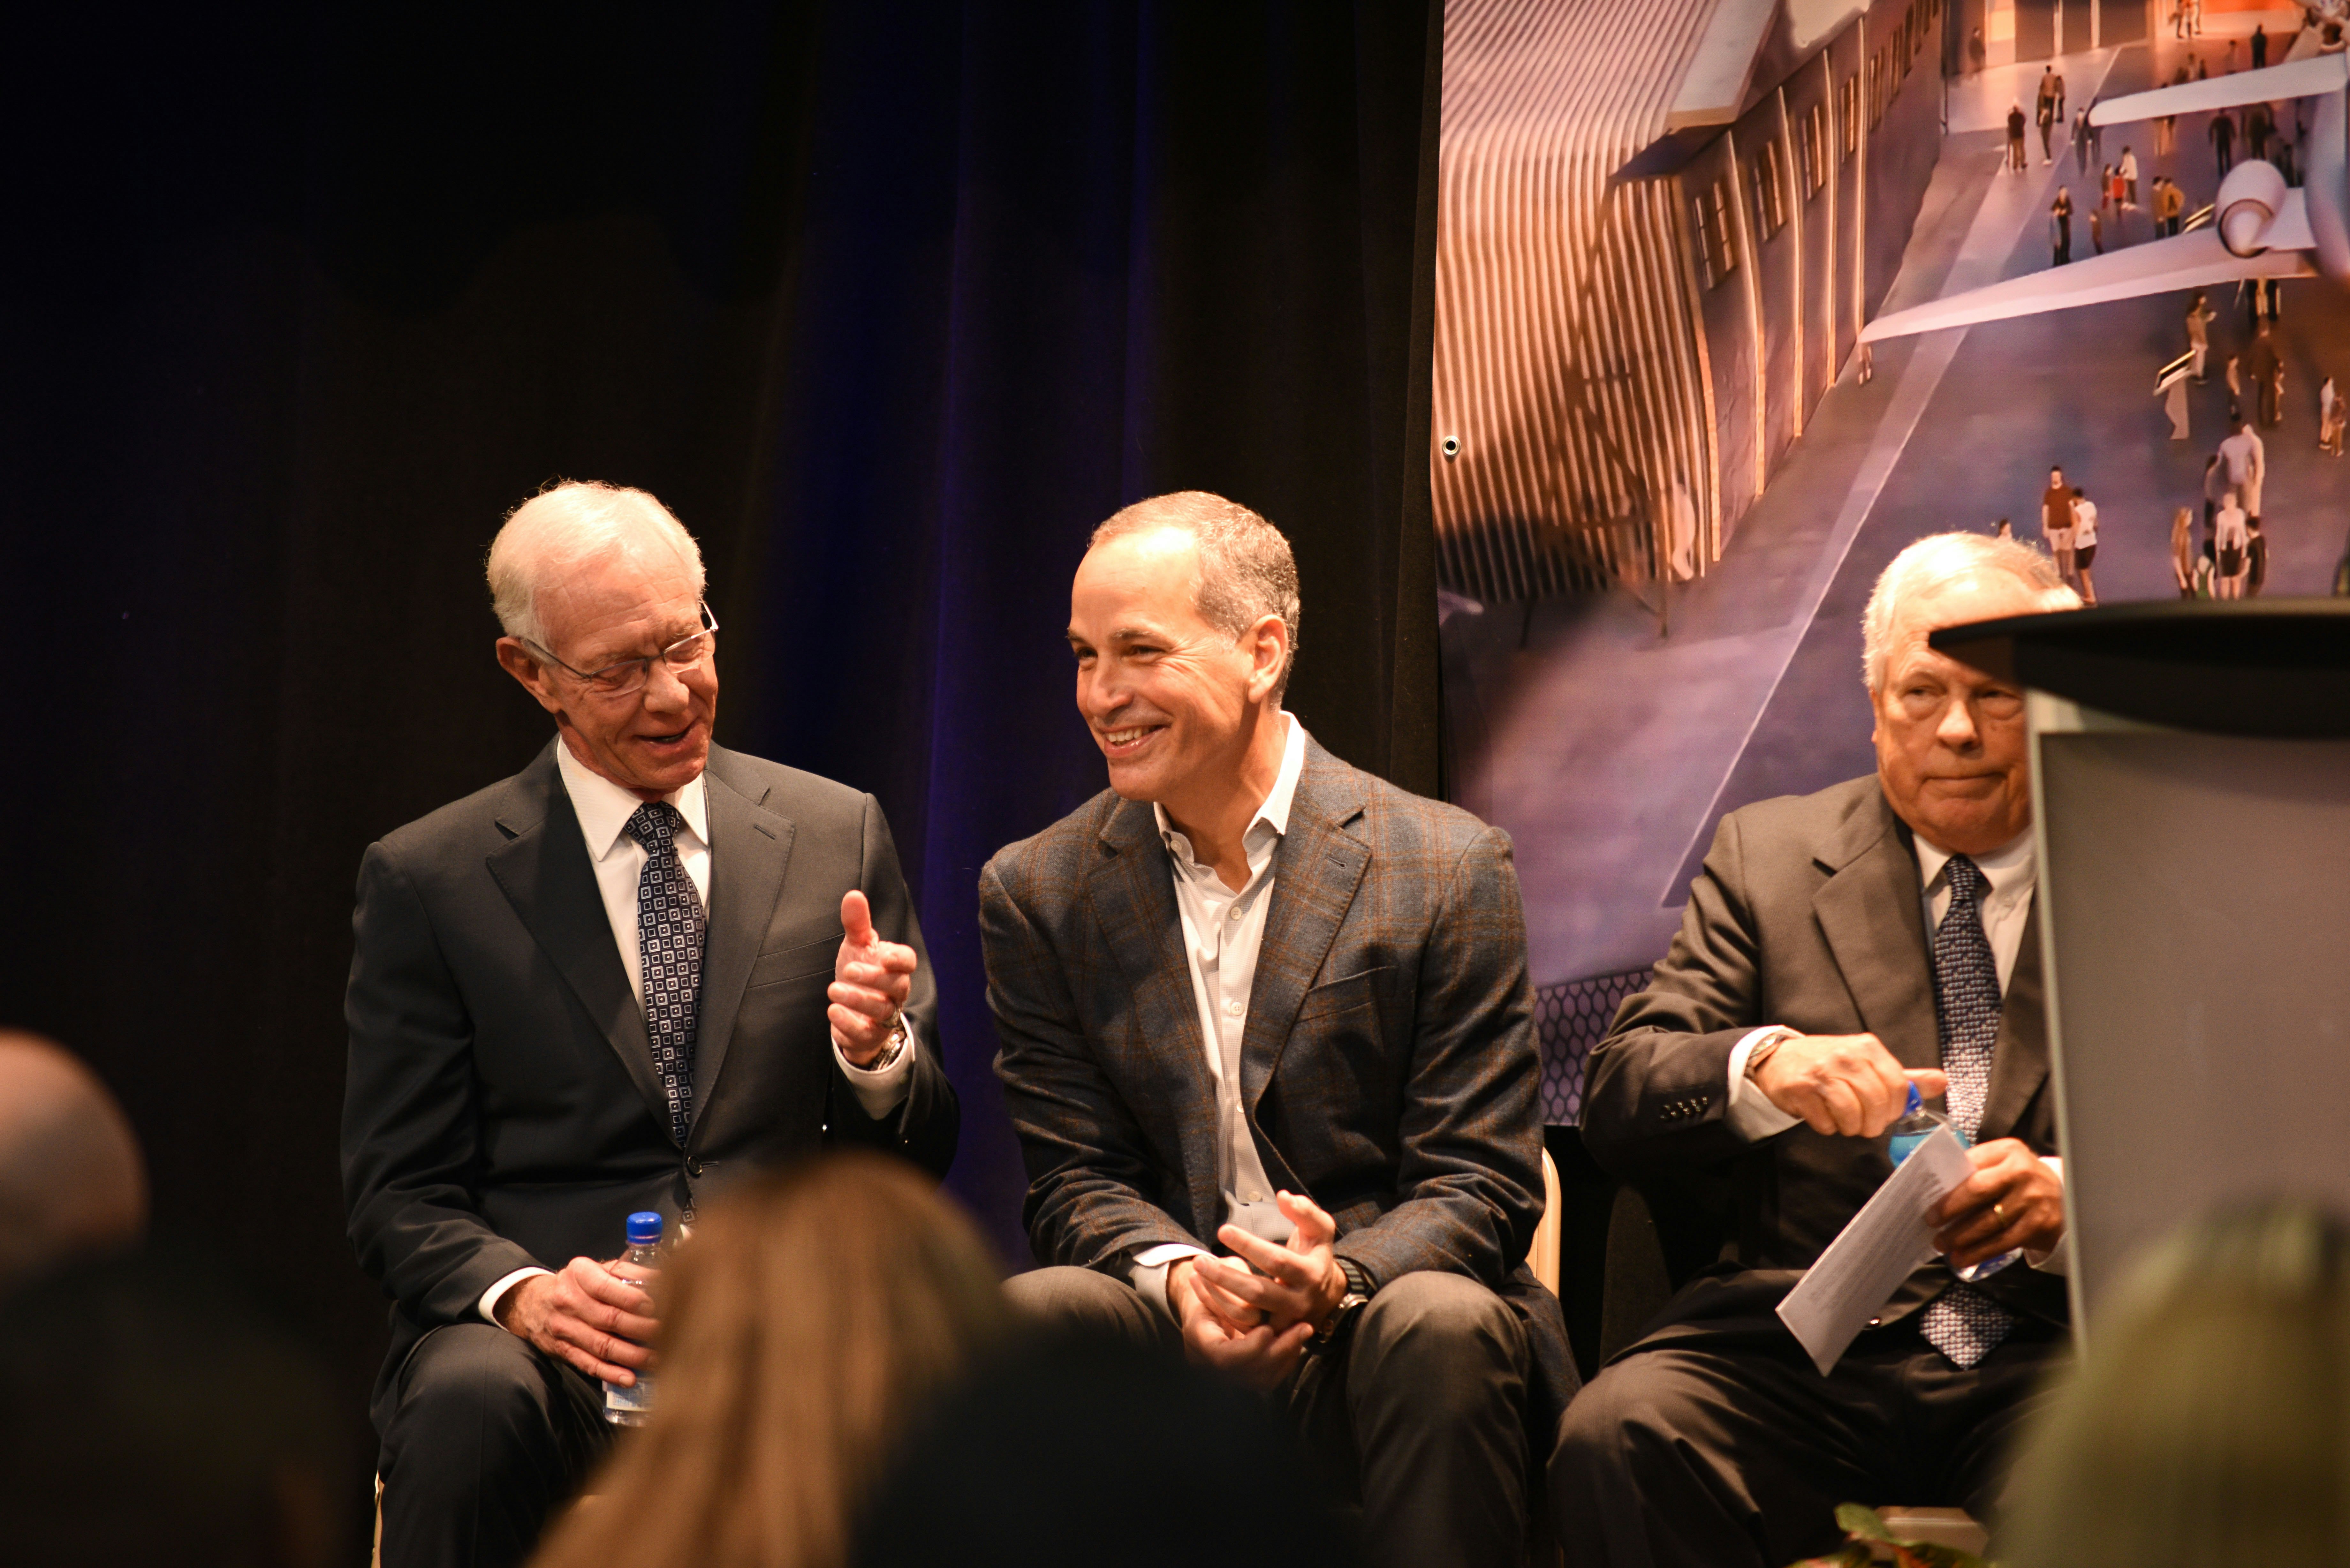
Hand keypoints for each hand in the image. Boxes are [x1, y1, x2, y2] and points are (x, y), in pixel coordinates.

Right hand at [495, 1255, 659, 1384]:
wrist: (532, 1302)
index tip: (655, 1306)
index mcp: (579, 1274)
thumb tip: (661, 1278)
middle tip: (666, 1333)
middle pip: (607, 1319)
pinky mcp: (562, 1350)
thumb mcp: (596, 1269)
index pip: (605, 1287)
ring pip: (601, 1345)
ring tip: (657, 1358)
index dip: (631, 1298)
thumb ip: (627, 1272)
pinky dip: (610, 1373)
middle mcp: (568, 1300)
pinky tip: (630, 1378)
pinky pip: (588, 1364)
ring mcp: (563, 1328)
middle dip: (640, 1328)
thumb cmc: (577, 1284)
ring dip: (631, 1355)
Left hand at [830, 890, 915, 1065]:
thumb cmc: (859, 972)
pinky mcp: (869, 1035)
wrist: (851, 1011)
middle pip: (897, 986)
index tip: (884, 956)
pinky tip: (833, 1011)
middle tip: (848, 970)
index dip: (900, 960)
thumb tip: (853, 894)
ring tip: (833, 990)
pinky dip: (849, 1024)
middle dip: (874, 979)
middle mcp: (894, 993)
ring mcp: (884, 1016)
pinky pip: (865, 1034)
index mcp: (895, 967)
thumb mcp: (857, 946)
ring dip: (858, 1000)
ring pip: (882, 1011)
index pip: (908, 962)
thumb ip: (857, 923)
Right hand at [1167, 1256, 1314, 1392]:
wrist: (1203, 1290)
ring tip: (1304, 1330)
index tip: (1268, 1329)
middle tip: (1304, 1327)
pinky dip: (1286, 1359)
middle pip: (1250, 1372)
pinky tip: (1298, 1338)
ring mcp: (1228, 1370)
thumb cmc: (1211, 1274)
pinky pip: (1270, 1376)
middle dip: (1279, 1350)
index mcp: (1199, 1336)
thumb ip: (1233, 1290)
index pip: (1224, 1357)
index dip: (1249, 1347)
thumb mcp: (1217, 1272)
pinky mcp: (1244, 1371)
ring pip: (1263, 1379)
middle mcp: (1211, 1359)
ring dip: (1287, 1354)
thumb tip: (1255, 1311)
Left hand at [1191, 1191, 1348, 1337]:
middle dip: (1226, 1277)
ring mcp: (1283, 1321)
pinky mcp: (1270, 1332)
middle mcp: (1298, 1302)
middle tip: (1199, 1260)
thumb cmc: (1316, 1255)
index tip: (1222, 1230)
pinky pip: (1240, 1324)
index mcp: (1310, 1275)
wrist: (1327, 1296)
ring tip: (1196, 1273)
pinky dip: (1219, 1307)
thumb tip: (1284, 1197)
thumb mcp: (1320, 1231)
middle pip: (1258, 1293)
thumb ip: (1306, 1212)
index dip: (1249, 1246)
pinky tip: (1202, 1289)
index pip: (1276, 1261)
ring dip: (1217, 1294)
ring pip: (1246, 1314)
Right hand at [1753, 1031, 1948, 1138]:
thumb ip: (1904, 1076)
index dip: (1895, 1108)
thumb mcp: (1868, 1063)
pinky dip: (1827, 1127)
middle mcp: (1845, 1056)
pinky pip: (1826, 1122)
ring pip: (1852, 1115)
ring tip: (1843, 1119)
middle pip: (1877, 1103)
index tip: (1885, 1113)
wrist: (1778, 1058)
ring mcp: (1821, 1072)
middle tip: (1864, 1123)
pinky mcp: (1800, 1089)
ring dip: (1850, 1127)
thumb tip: (1941, 1081)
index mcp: (1867, 1048)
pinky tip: (1822, 1115)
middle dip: (1873, 1123)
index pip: (1898, 1085)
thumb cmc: (1829, 1064)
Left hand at [1929, 1138, 2064, 1269]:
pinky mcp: (2039, 1224)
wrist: (2064, 1199)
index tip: (1929, 1201)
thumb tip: (1937, 1191)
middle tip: (1931, 1223)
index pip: (1971, 1165)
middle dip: (1950, 1209)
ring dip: (1961, 1237)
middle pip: (1978, 1191)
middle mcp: (2022, 1172)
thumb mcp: (2003, 1164)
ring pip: (1989, 1222)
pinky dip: (1979, 1252)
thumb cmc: (2020, 1181)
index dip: (1948, 1185)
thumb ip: (1976, 1170)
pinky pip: (2003, 1242)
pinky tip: (1963, 1258)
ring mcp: (2033, 1199)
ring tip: (1943, 1244)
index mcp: (2008, 1151)